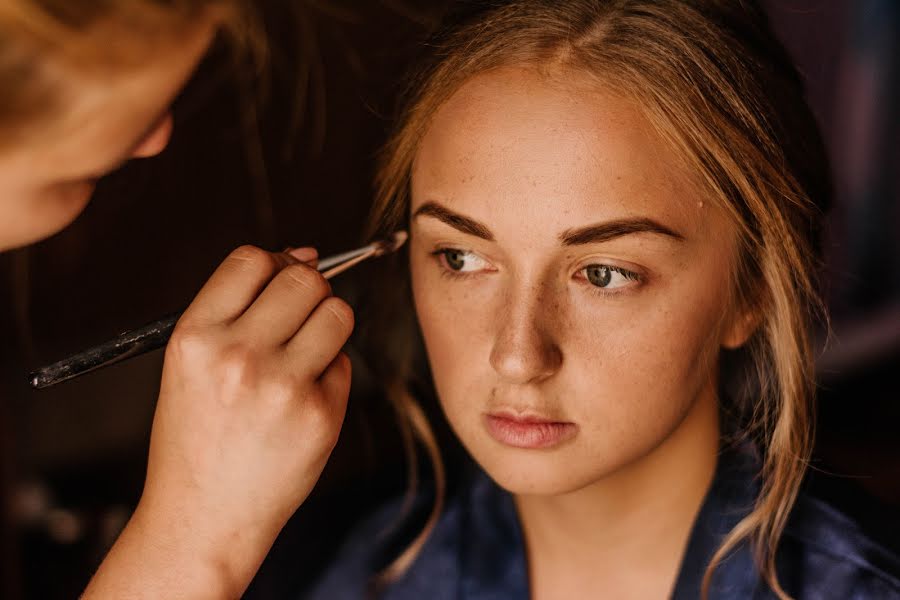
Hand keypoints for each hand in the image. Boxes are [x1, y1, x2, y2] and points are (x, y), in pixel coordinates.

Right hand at [84, 245, 352, 597]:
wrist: (203, 517)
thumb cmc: (197, 435)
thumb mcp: (191, 364)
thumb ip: (239, 306)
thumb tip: (307, 253)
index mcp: (195, 337)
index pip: (251, 259)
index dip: (272, 262)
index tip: (277, 280)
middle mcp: (238, 356)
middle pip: (304, 278)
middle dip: (308, 288)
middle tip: (297, 318)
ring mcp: (283, 387)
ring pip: (337, 312)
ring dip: (328, 323)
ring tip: (302, 354)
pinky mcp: (320, 415)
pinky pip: (343, 363)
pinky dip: (329, 371)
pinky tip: (300, 400)